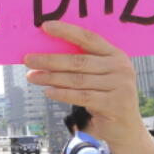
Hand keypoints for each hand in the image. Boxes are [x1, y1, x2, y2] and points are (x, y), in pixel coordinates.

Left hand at [24, 21, 145, 146]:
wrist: (125, 128)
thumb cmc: (105, 96)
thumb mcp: (100, 75)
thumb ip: (82, 63)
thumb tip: (46, 53)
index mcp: (116, 54)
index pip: (89, 38)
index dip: (67, 31)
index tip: (45, 26)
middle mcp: (120, 67)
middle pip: (78, 61)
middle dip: (50, 60)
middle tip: (28, 59)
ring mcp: (119, 86)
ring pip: (77, 80)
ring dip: (51, 77)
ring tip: (31, 76)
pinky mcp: (113, 104)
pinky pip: (81, 96)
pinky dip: (62, 94)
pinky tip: (47, 92)